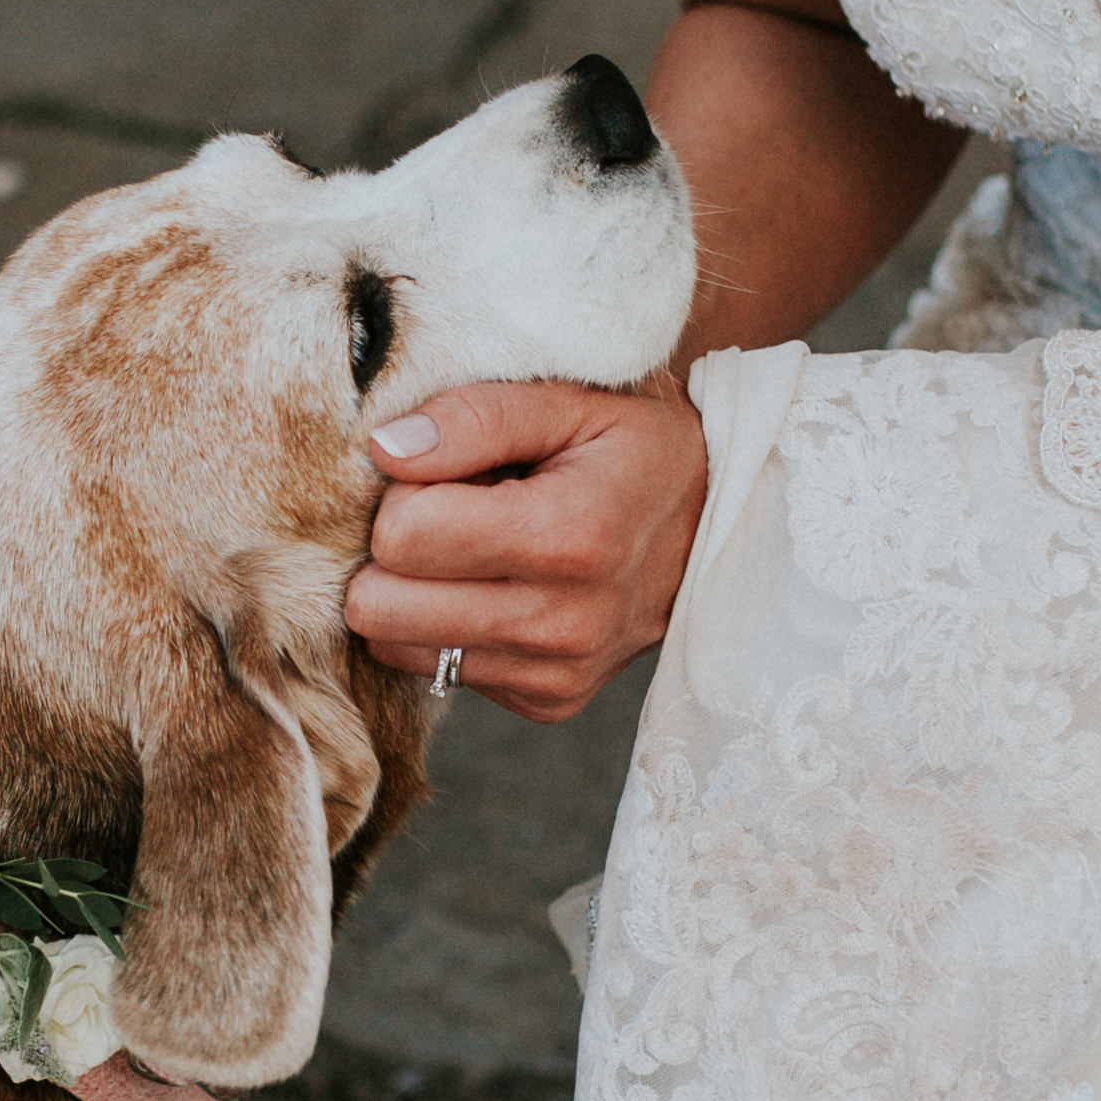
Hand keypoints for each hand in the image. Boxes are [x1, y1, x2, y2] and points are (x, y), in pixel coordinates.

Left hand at [346, 378, 706, 723]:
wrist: (721, 521)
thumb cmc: (635, 445)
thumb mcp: (570, 398)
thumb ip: (475, 416)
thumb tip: (385, 450)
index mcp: (566, 539)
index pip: (401, 537)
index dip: (404, 494)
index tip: (450, 475)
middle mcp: (563, 624)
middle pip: (380, 610)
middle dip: (395, 555)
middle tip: (450, 515)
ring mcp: (557, 674)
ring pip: (397, 648)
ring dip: (418, 595)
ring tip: (479, 551)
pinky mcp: (550, 702)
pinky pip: (441, 673)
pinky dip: (452, 630)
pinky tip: (505, 587)